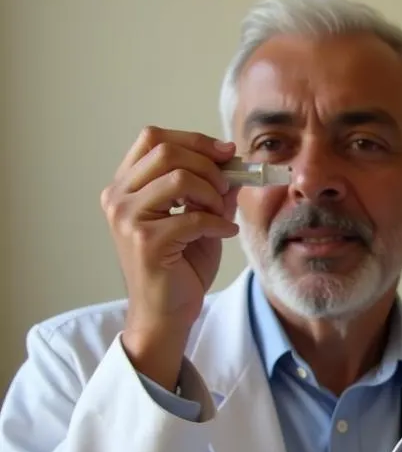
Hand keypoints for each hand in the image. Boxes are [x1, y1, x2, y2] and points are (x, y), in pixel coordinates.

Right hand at [100, 126, 239, 389]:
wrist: (167, 314)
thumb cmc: (180, 268)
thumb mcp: (200, 219)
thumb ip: (211, 191)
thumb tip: (234, 162)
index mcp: (126, 186)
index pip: (153, 138)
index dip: (194, 140)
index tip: (226, 153)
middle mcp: (118, 197)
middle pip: (165, 150)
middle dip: (207, 164)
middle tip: (226, 187)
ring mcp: (127, 219)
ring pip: (178, 177)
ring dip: (211, 192)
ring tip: (221, 213)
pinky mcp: (145, 242)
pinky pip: (191, 217)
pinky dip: (217, 223)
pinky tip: (225, 233)